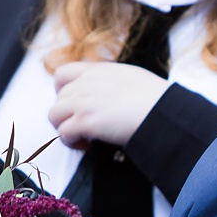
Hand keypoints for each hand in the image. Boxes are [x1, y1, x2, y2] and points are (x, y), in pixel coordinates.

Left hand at [49, 61, 168, 148]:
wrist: (162, 111)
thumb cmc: (156, 98)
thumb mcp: (132, 78)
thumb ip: (113, 82)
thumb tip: (112, 95)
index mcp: (98, 71)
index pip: (63, 74)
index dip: (63, 90)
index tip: (74, 103)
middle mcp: (86, 84)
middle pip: (58, 98)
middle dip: (67, 114)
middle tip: (83, 126)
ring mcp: (83, 102)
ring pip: (54, 115)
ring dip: (64, 127)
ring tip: (82, 137)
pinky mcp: (85, 122)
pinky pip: (63, 133)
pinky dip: (71, 141)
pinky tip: (86, 145)